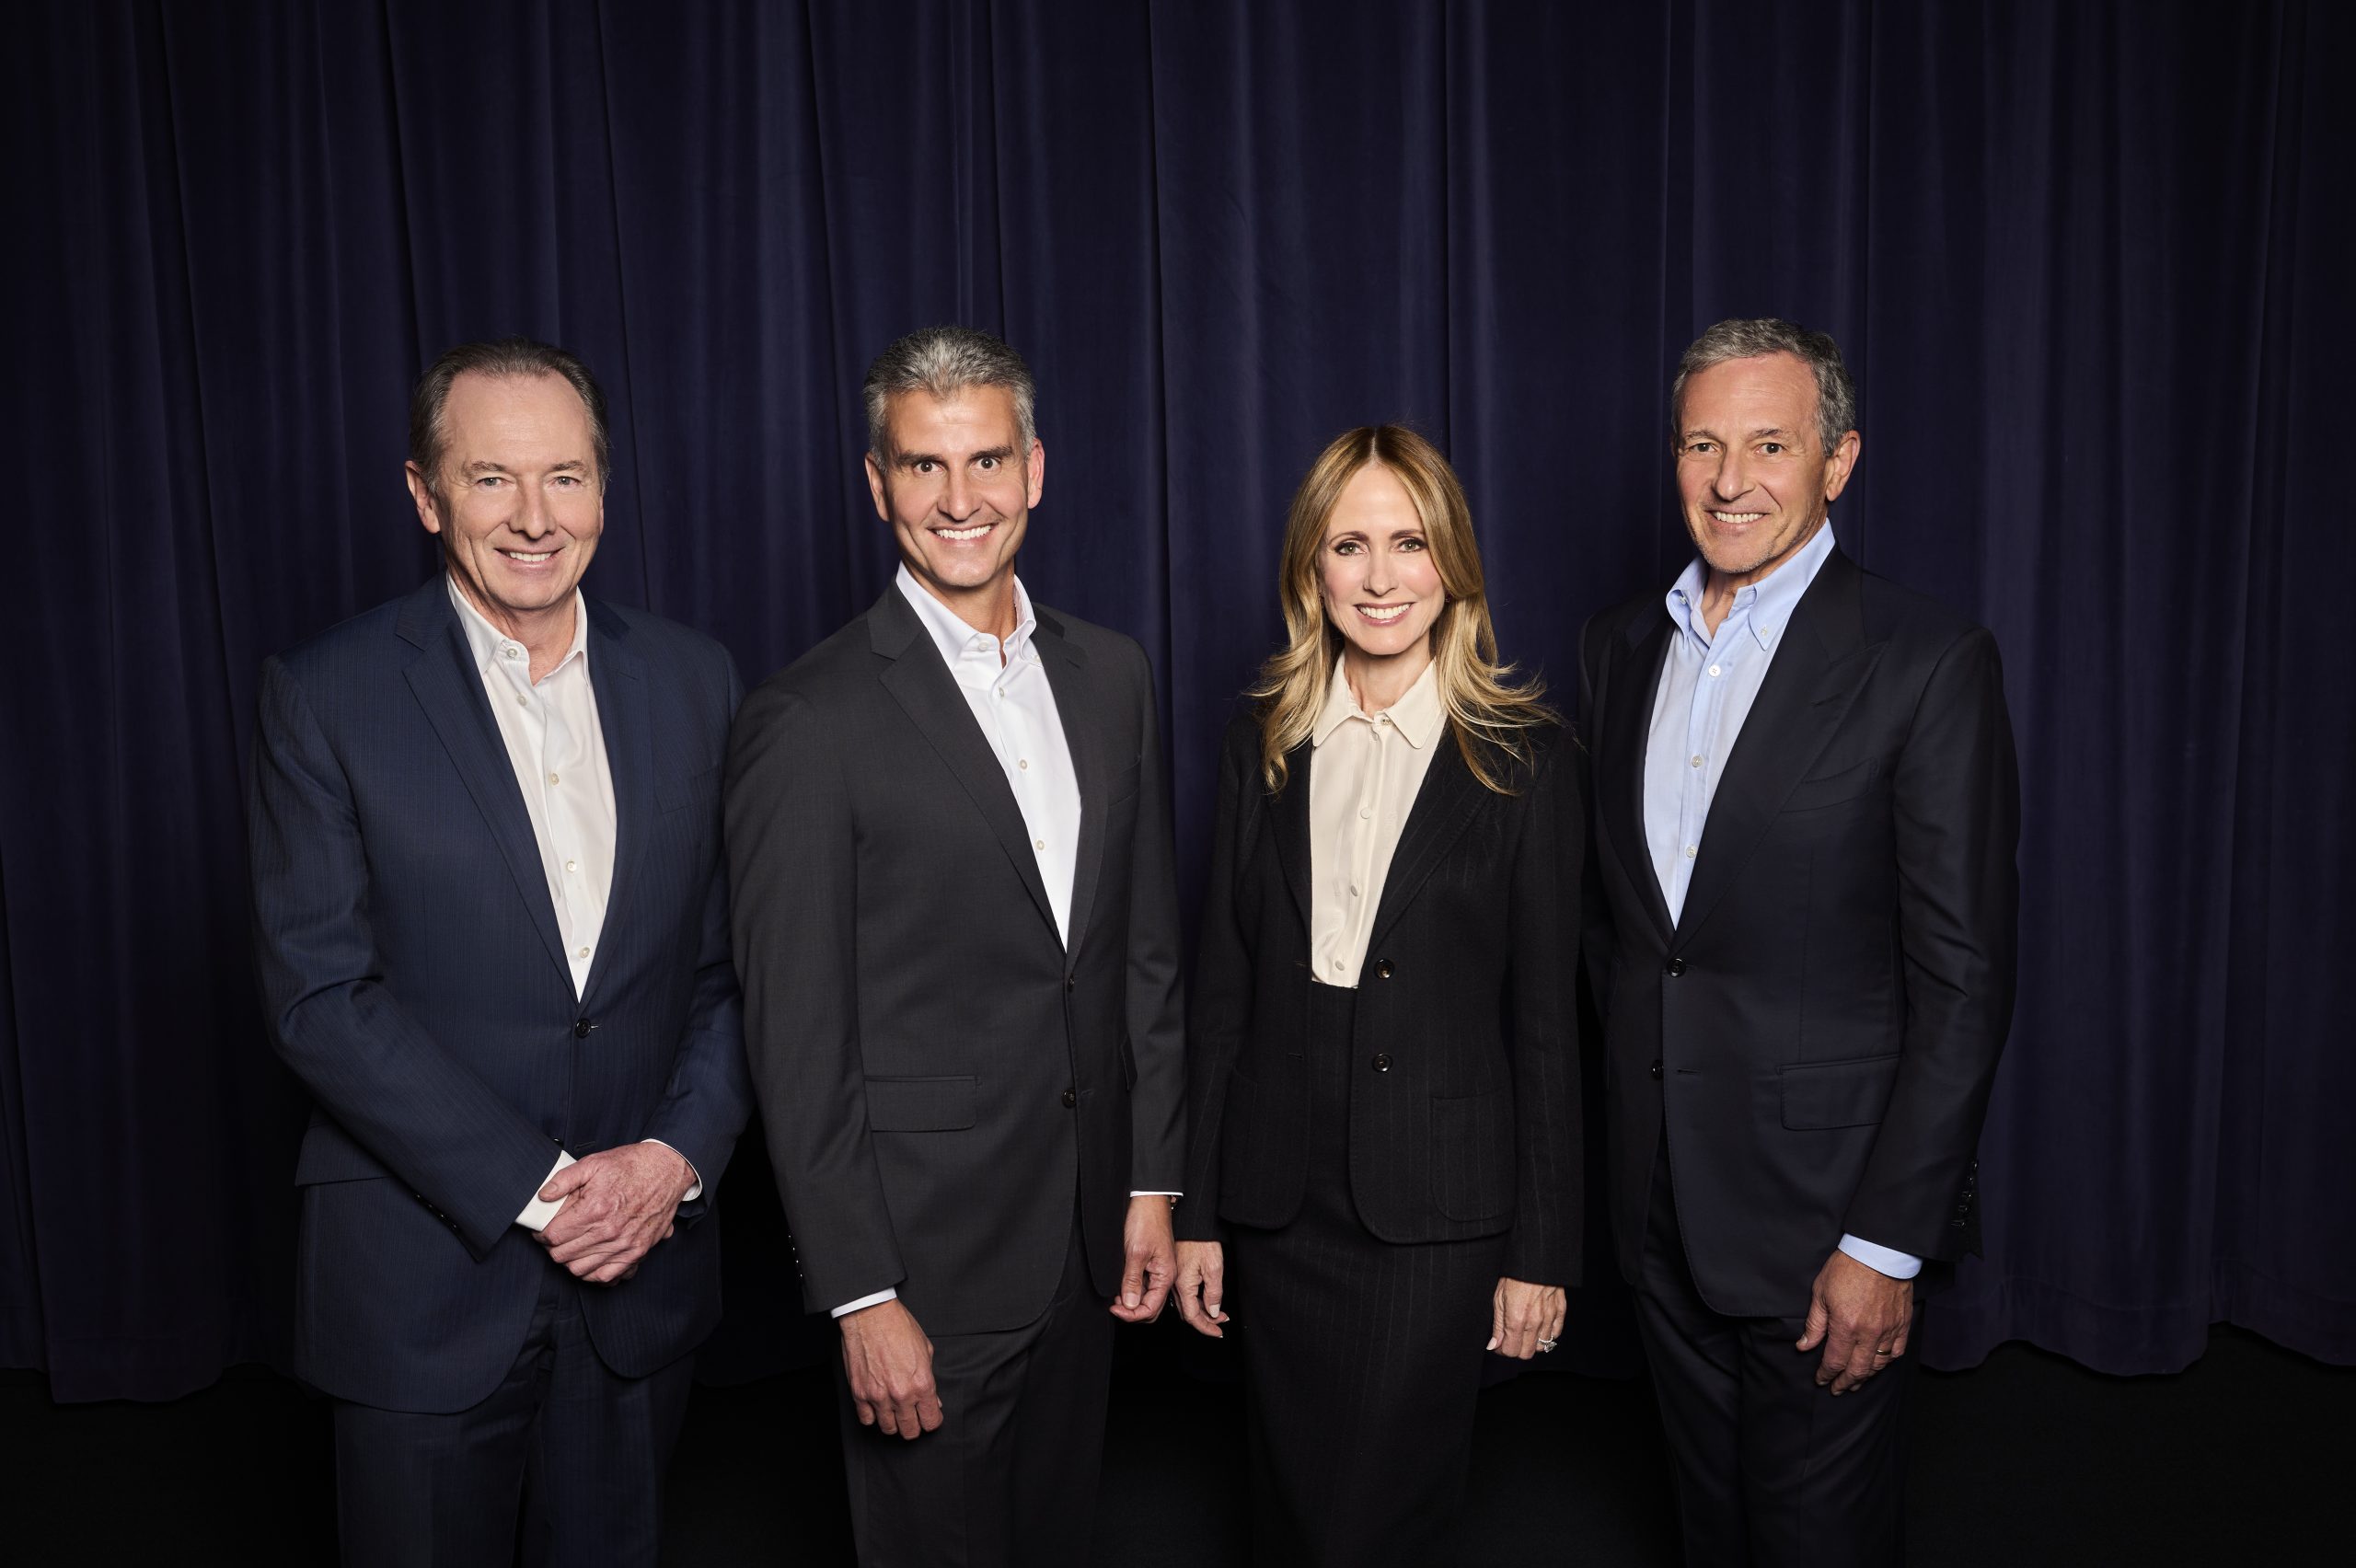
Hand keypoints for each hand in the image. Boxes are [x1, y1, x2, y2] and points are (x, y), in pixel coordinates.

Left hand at [533, 1142, 693, 1283]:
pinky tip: (589, 1259)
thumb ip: (564, 1179)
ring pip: (580, 1270)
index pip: (554, 1236)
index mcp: (595, 1209)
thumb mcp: (593, 1163)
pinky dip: (593, 1273)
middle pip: (563, 1256)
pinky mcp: (637, 1252)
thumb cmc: (631, 1165)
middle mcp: (609, 1231)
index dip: (541, 1234)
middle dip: (552, 1248)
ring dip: (569, 1260)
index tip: (542, 1230)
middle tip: (554, 1238)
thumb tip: (542, 1196)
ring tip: (570, 1247)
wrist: (667, 1170)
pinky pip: (606, 1276)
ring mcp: (624, 1245)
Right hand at [839, 1299, 943, 1439]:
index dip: (932, 1420)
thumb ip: (930, 1379)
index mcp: (922, 1383)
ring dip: (893, 1423)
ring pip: (888, 1429)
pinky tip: (877, 1407)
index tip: (929, 1416)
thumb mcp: (926, 1350)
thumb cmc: (898, 1327)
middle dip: (914, 1426)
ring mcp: (878, 1396)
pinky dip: (872, 1416)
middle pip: (910, 1431)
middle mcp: (901, 1394)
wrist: (870, 1314)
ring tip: (895, 1411)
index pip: (931, 1421)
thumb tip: (933, 1401)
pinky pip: (866, 1420)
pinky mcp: (859, 1393)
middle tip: (913, 1416)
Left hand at [1111, 1195, 1177, 1322]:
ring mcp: (1157, 1269)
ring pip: (1146, 1297)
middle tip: (1115, 1305)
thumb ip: (1133, 1281)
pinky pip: (1143, 1284)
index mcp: (1166, 1275)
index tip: (1115, 1309)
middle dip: (1132, 1311)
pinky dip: (1131, 1288)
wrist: (1148, 1200)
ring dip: (1131, 1301)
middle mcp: (1164, 1275)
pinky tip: (1120, 1284)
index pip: (1151, 1308)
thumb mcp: (1136, 1253)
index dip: (1132, 1314)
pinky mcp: (1150, 1263)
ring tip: (1115, 1295)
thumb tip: (1131, 1305)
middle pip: (1150, 1307)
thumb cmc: (1146, 1221)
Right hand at [1172, 1240, 1229, 1338]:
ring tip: (1217, 1312)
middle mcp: (1175, 1285)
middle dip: (1206, 1321)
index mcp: (1183, 1285)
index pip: (1193, 1317)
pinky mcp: (1175, 1273)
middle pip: (1188, 1313)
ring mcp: (1174, 1279)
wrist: (1191, 1223)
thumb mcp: (1214, 1267)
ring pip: (1186, 1304)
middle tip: (1221, 1322)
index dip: (1207, 1327)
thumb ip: (1213, 1293)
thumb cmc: (1201, 1240)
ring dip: (1201, 1312)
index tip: (1218, 1332)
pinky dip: (1195, 1301)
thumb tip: (1213, 1312)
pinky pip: (1184, 1294)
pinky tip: (1205, 1298)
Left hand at [1488, 1277, 1566, 1358]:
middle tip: (1510, 1339)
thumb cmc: (1515, 1274)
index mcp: (1516, 1318)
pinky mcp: (1560, 1310)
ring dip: (1531, 1343)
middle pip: (1527, 1353)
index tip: (1499, 1345)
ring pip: (1542, 1346)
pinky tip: (1539, 1327)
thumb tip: (1494, 1344)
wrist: (1536, 1258)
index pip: (1511, 1350)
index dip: (1502, 1350)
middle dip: (1516, 1349)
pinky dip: (1547, 1334)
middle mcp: (1534, 1321)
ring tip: (1524, 1332)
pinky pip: (1556, 1334)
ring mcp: (1549, 1317)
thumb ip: (1498, 1324)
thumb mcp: (1499, 1297)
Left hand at [1796, 1248, 1913, 1393]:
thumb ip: (1814, 1324)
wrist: (1879, 1252)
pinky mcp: (1902, 1324)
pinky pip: (1896, 1352)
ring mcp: (1888, 1330)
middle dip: (1845, 1382)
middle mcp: (1868, 1334)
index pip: (1834, 1361)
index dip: (1826, 1374)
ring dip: (1865, 1377)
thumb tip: (1804, 1346)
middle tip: (1837, 1389)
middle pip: (1857, 1369)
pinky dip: (1886, 1363)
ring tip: (1856, 1382)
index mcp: (1845, 1326)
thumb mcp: (1821, 1293)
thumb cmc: (1847, 1268)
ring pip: (1878, 1365)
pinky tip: (1878, 1365)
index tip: (1821, 1380)